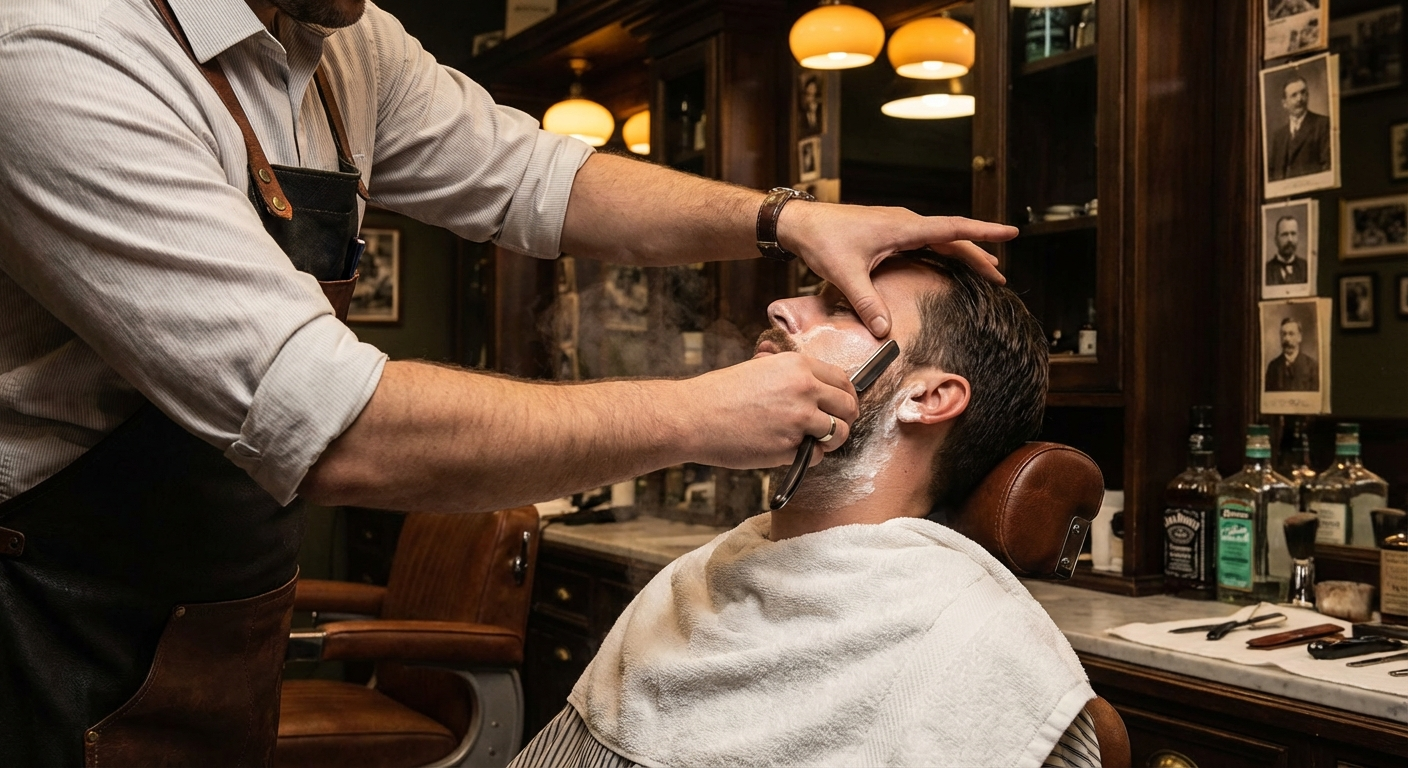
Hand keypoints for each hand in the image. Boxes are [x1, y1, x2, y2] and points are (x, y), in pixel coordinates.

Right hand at [680, 352, 858, 468]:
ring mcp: (799, 420)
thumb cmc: (719, 393)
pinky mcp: (790, 447)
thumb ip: (789, 373)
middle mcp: (804, 390)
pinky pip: (816, 455)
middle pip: (849, 407)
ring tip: (812, 442)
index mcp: (798, 366)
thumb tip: (809, 380)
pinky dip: (807, 457)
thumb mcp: (758, 367)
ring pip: (840, 433)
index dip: (846, 395)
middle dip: (845, 419)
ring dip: (831, 441)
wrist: (693, 416)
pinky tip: (789, 451)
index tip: (841, 406)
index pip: (843, 380)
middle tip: (832, 427)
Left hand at [777, 202, 1017, 336]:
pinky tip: (947, 264)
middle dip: (979, 255)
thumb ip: (866, 302)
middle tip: (1000, 276)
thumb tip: (885, 331)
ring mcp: (897, 226)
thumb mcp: (845, 274)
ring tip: (985, 270)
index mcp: (902, 227)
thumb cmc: (822, 240)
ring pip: (939, 238)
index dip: (984, 232)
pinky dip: (941, 252)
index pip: (953, 228)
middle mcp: (904, 222)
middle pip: (952, 237)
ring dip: (962, 253)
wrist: (800, 223)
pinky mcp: (888, 232)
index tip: (1011, 232)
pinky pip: (924, 241)